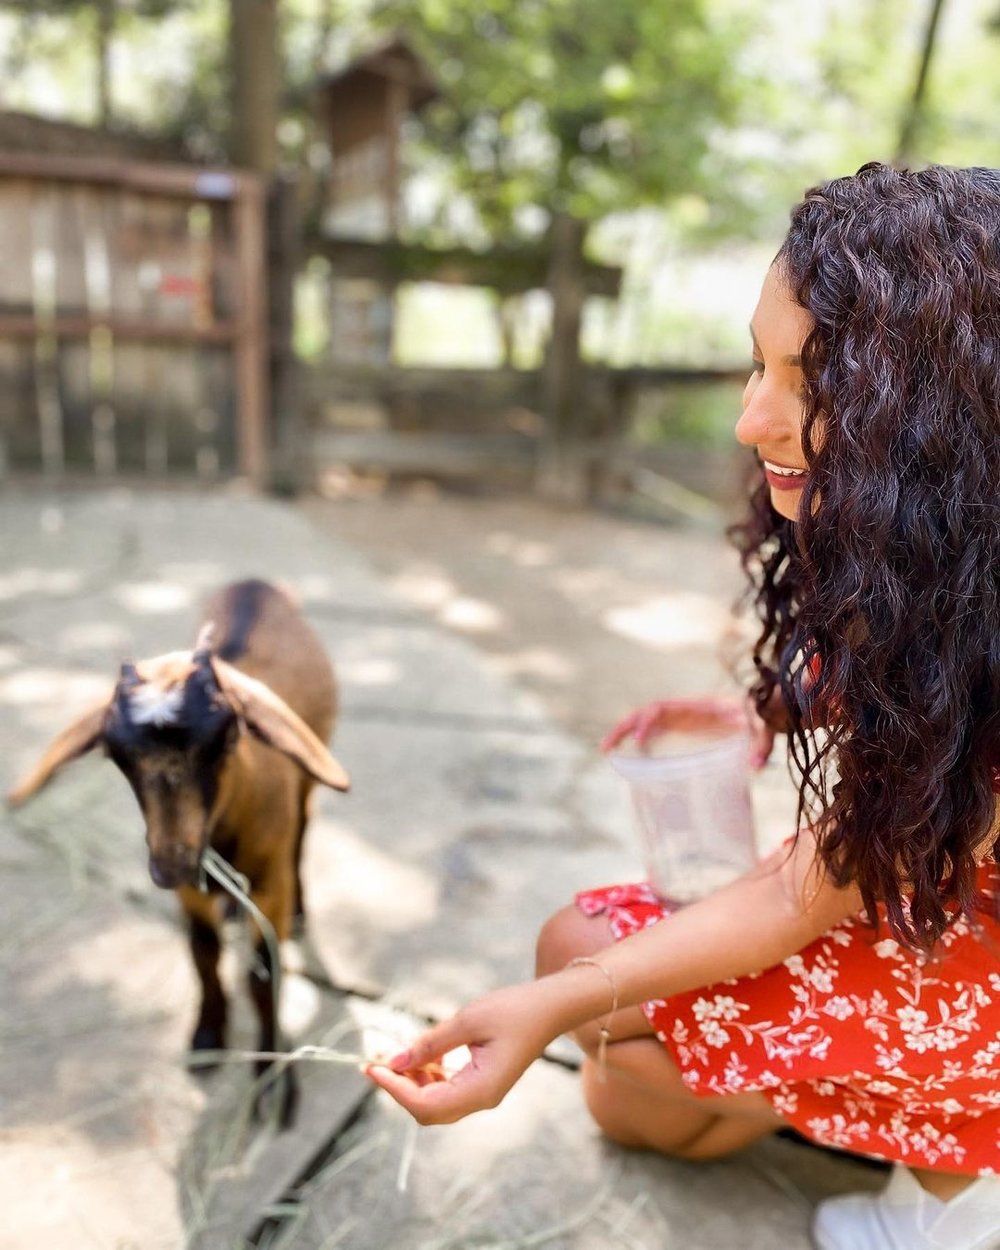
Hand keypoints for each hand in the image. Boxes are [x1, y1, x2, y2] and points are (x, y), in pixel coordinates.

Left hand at [364, 981, 555, 1124]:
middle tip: (375, 1060)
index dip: (395, 1088)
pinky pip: (447, 1090)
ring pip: (435, 1102)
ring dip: (411, 1081)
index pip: (425, 1104)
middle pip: (428, 1111)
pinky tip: (417, 1055)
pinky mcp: (482, 1083)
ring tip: (392, 1054)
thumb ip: (430, 1043)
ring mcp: (482, 1094)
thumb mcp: (467, 1021)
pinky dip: (427, 1076)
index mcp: (480, 1090)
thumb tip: (395, 1060)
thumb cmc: (513, 1009)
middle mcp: (480, 1099)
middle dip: (398, 1088)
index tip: (372, 1066)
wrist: (549, 1007)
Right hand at [599, 695, 775, 770]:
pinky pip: (658, 732)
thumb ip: (762, 742)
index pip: (663, 707)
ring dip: (625, 732)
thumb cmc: (764, 717)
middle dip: (625, 726)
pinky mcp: (686, 729)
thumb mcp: (765, 726)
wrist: (767, 709)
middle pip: (646, 712)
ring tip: (606, 750)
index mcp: (699, 706)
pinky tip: (633, 759)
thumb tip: (756, 766)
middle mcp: (686, 710)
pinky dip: (642, 741)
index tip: (638, 740)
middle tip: (606, 747)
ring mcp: (684, 719)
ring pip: (647, 721)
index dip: (647, 721)